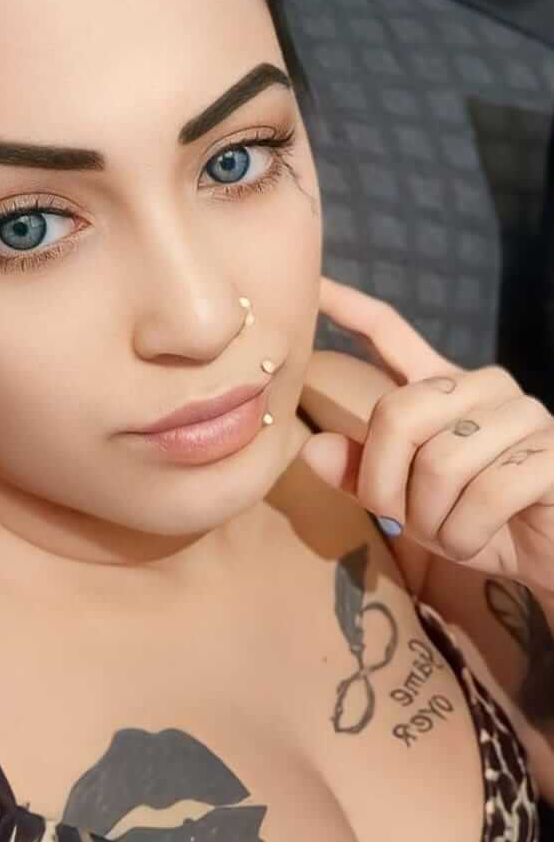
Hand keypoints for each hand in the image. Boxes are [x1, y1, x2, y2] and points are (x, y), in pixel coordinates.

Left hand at [300, 275, 553, 594]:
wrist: (544, 556)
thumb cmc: (477, 526)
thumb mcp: (408, 505)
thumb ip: (361, 475)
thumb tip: (312, 449)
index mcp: (441, 388)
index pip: (389, 332)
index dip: (349, 308)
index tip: (312, 285)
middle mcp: (482, 386)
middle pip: (398, 416)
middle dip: (385, 485)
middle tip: (402, 523)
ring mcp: (522, 413)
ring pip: (440, 464)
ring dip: (434, 521)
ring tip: (453, 533)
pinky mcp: (552, 450)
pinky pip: (486, 494)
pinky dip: (467, 534)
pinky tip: (480, 538)